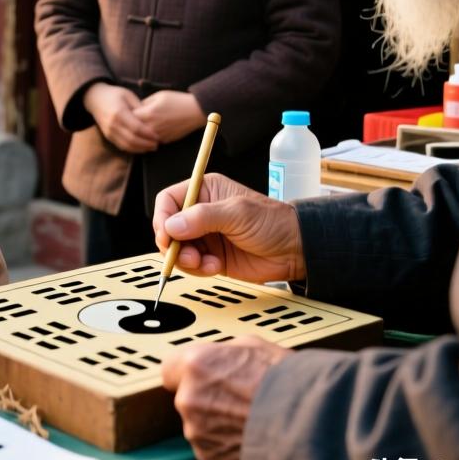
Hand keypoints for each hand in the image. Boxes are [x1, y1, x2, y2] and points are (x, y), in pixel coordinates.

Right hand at [83, 82, 158, 152]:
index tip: (157, 136)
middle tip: (157, 144)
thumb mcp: (128, 95)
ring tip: (151, 147)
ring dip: (140, 149)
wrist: (95, 99)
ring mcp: (109, 132)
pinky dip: (133, 149)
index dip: (148, 134)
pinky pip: (121, 146)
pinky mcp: (108, 136)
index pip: (136, 128)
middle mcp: (113, 124)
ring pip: (127, 145)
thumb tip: (152, 118)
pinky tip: (141, 148)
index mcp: (119, 113)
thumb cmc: (115, 94)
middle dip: (146, 144)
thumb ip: (139, 106)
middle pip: (132, 139)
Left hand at [134, 90, 205, 143]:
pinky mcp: (165, 140)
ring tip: (142, 126)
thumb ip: (144, 102)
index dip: (127, 114)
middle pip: (134, 129)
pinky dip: (150, 137)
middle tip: (132, 120)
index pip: (129, 117)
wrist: (195, 111)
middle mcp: (151, 126)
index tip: (128, 111)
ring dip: (140, 133)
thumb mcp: (159, 95)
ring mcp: (158, 135)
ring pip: (142, 137)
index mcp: (148, 113)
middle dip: (132, 125)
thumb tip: (135, 108)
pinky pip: (152, 140)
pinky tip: (153, 130)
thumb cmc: (177, 100)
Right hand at [153, 172, 305, 282]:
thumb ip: (204, 218)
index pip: (169, 200)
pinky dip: (197, 269)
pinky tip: (214, 267)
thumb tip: (173, 225)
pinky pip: (191, 265)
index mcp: (206, 190)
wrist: (295, 250)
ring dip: (185, 259)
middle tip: (187, 255)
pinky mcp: (211, 257)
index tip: (167, 234)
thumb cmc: (273, 222)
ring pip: (176, 249)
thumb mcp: (238, 214)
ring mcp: (205, 236)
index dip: (163, 217)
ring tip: (204, 263)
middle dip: (173, 243)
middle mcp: (201, 212)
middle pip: (168, 227)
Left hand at [163, 336, 289, 459]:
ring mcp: (196, 431)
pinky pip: (210, 446)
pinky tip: (247, 434)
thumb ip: (223, 352)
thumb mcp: (252, 345)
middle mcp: (189, 398)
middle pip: (186, 396)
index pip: (170, 367)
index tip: (197, 374)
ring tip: (246, 417)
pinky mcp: (208, 458)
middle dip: (205, 397)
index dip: (185, 371)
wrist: (302, 425)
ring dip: (215, 422)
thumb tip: (220, 357)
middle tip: (235, 396)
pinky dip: (224, 443)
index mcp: (195, 364)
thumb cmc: (282, 383)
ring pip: (198, 424)